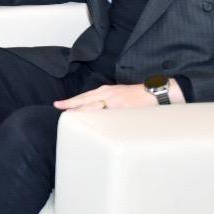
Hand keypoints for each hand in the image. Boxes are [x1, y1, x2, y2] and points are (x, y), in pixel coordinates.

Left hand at [55, 82, 182, 110]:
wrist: (155, 92)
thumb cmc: (137, 96)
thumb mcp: (118, 94)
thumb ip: (106, 100)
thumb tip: (94, 110)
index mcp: (106, 91)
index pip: (84, 97)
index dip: (71, 101)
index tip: (59, 105)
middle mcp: (108, 94)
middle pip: (85, 100)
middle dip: (71, 105)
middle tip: (58, 108)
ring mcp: (115, 101)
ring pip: (94, 107)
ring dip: (82, 112)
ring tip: (69, 116)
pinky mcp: (123, 108)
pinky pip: (109, 115)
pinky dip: (98, 118)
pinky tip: (90, 122)